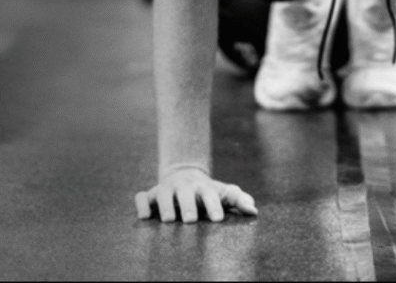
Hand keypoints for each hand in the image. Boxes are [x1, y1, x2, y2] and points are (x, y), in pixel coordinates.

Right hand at [135, 166, 257, 223]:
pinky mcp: (150, 195)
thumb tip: (254, 210)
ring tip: (170, 220)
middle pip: (185, 193)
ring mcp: (166, 189)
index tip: (219, 219)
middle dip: (188, 205)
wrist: (184, 174)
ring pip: (163, 194)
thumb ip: (239, 199)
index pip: (210, 194)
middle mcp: (183, 187)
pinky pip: (142, 197)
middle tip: (192, 220)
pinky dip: (141, 205)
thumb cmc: (207, 191)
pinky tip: (143, 217)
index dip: (214, 206)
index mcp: (203, 188)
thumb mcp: (223, 192)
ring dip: (166, 205)